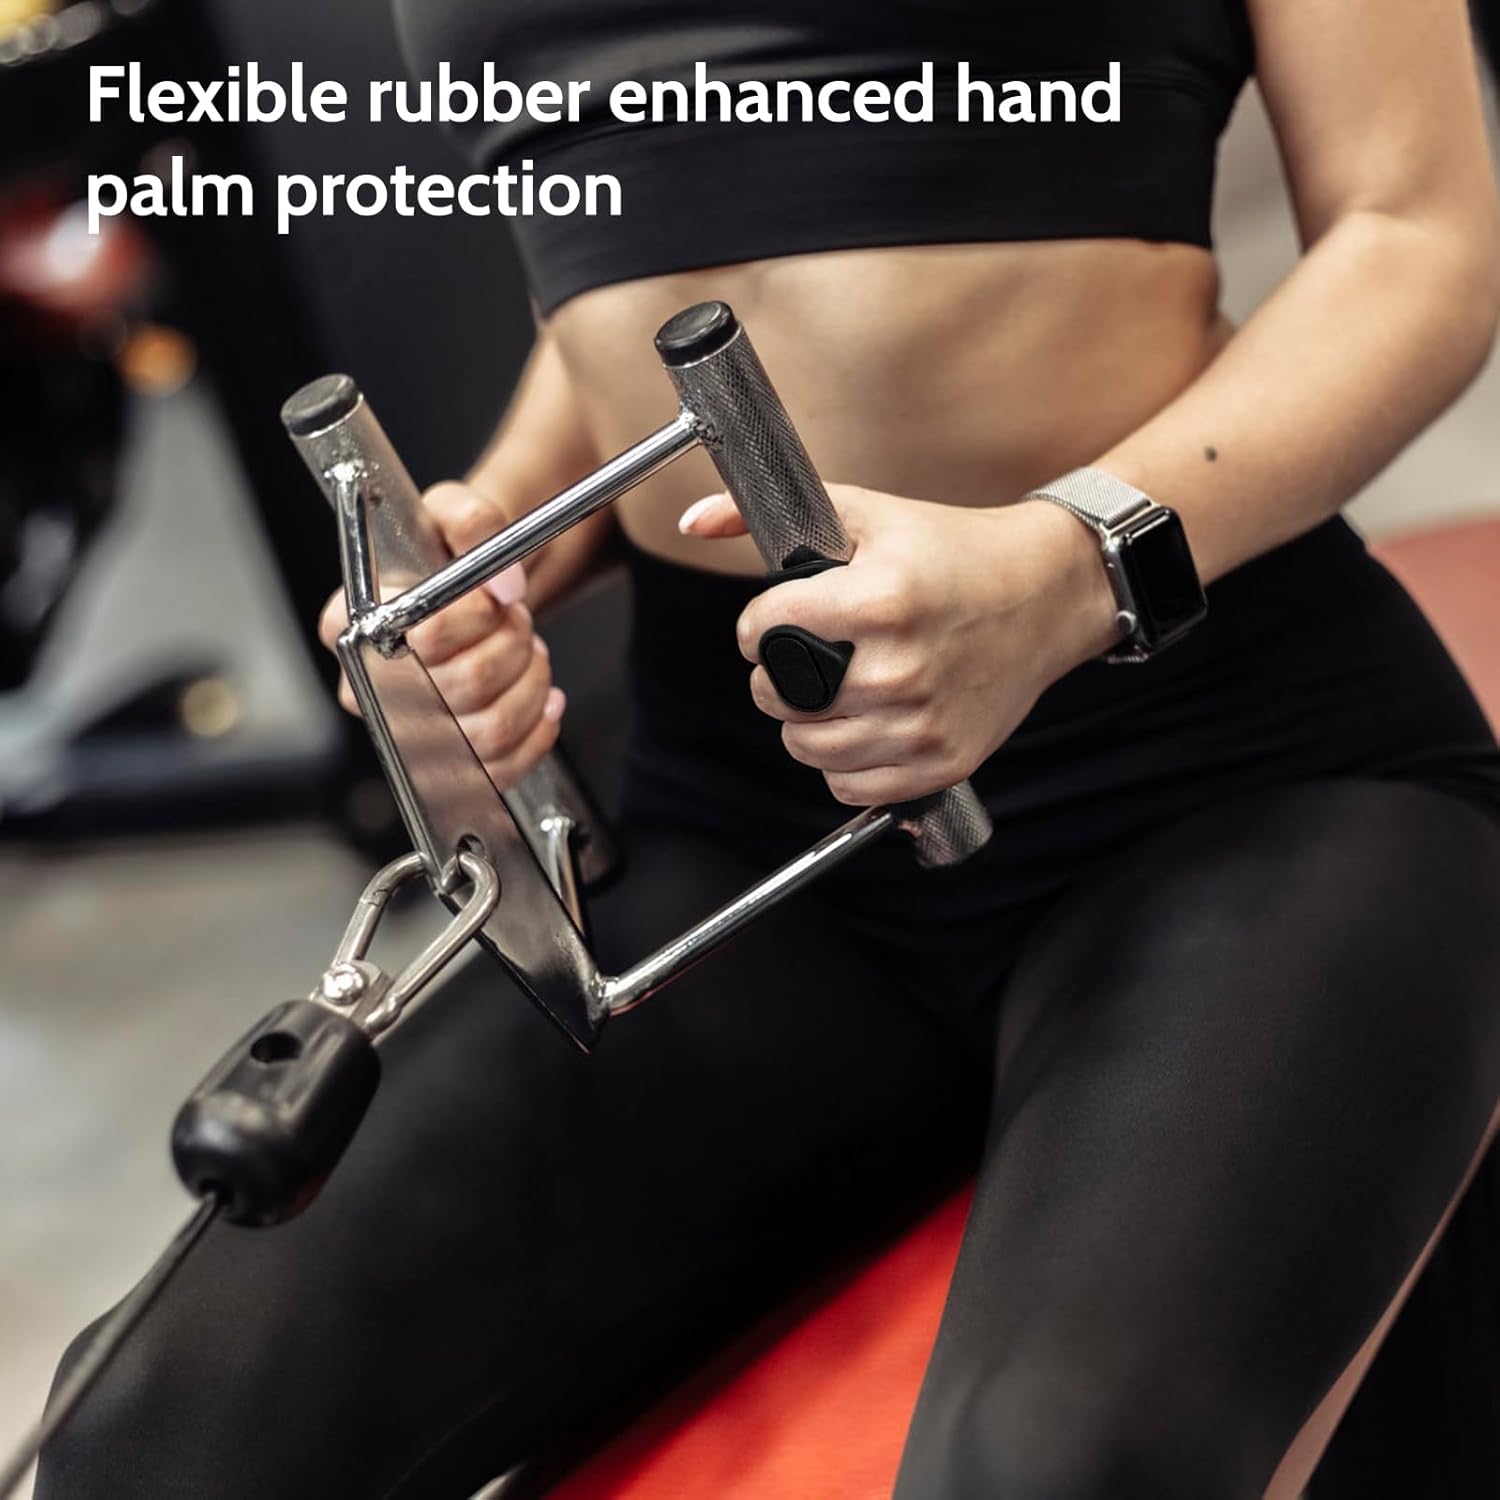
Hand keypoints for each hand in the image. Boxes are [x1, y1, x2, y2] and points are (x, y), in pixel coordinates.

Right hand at [318, 481, 565, 789]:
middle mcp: (371, 683)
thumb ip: (473, 522)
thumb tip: (502, 584)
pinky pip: (501, 769)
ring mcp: (408, 729)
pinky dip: (537, 730)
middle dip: (511, 645)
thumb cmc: (443, 555)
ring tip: (526, 653)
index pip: (421, 634)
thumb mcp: (450, 511)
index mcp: (351, 621)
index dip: (474, 615)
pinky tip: (540, 696)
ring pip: (489, 731)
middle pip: (464, 684)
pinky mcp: (445, 762)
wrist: (465, 592)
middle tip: (514, 620)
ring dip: (529, 684)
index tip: (489, 597)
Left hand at [680, 485, 1117, 805]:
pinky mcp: (942, 761)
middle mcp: (900, 668)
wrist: (1046, 595)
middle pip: (778, 697)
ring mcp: (922, 723)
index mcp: (881, 600)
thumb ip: (768, 521)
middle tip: (806, 655)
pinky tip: (863, 723)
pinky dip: (844, 763)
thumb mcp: (865, 515)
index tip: (777, 619)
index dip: (758, 624)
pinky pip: (850, 786)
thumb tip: (693, 519)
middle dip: (777, 674)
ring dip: (805, 721)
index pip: (763, 632)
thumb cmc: (954, 553)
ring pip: (806, 748)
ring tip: (834, 688)